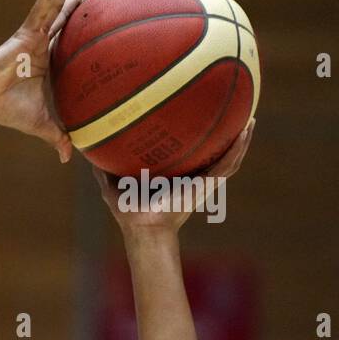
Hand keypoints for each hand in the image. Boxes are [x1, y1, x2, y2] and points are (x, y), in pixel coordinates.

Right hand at [0, 0, 92, 161]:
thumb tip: (68, 157)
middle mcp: (44, 45)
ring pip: (54, 7)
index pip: (70, 39)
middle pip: (66, 16)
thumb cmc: (8, 109)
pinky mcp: (24, 35)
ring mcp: (34, 37)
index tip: (99, 13)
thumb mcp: (40, 123)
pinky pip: (38, 10)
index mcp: (49, 61)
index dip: (83, 25)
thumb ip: (57, 136)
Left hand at [93, 119, 255, 231]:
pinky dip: (239, 148)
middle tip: (235, 114)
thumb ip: (102, 169)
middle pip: (215, 153)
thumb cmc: (128, 210)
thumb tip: (88, 152)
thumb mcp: (112, 184)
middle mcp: (192, 177)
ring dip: (241, 140)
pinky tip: (247, 131)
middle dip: (226, 136)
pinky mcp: (208, 184)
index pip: (190, 153)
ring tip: (250, 120)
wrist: (141, 225)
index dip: (198, 138)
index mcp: (175, 175)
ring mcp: (203, 181)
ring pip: (229, 157)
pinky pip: (228, 164)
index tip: (203, 117)